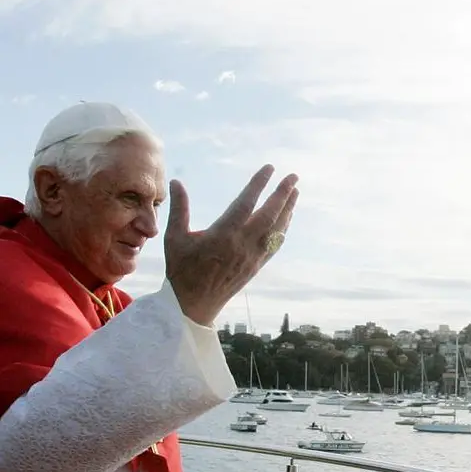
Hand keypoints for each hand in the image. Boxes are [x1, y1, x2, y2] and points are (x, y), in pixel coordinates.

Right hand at [163, 165, 298, 325]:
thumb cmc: (182, 269)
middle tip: (293, 176)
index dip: (258, 184)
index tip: (269, 168)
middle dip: (283, 194)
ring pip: (276, 229)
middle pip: (269, 214)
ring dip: (288, 209)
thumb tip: (176, 181)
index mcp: (222, 235)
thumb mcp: (175, 238)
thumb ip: (179, 209)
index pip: (245, 203)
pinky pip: (275, 244)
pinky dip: (283, 228)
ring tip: (295, 191)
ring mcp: (252, 256)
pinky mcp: (256, 265)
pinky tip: (287, 217)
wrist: (194, 304)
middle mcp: (242, 245)